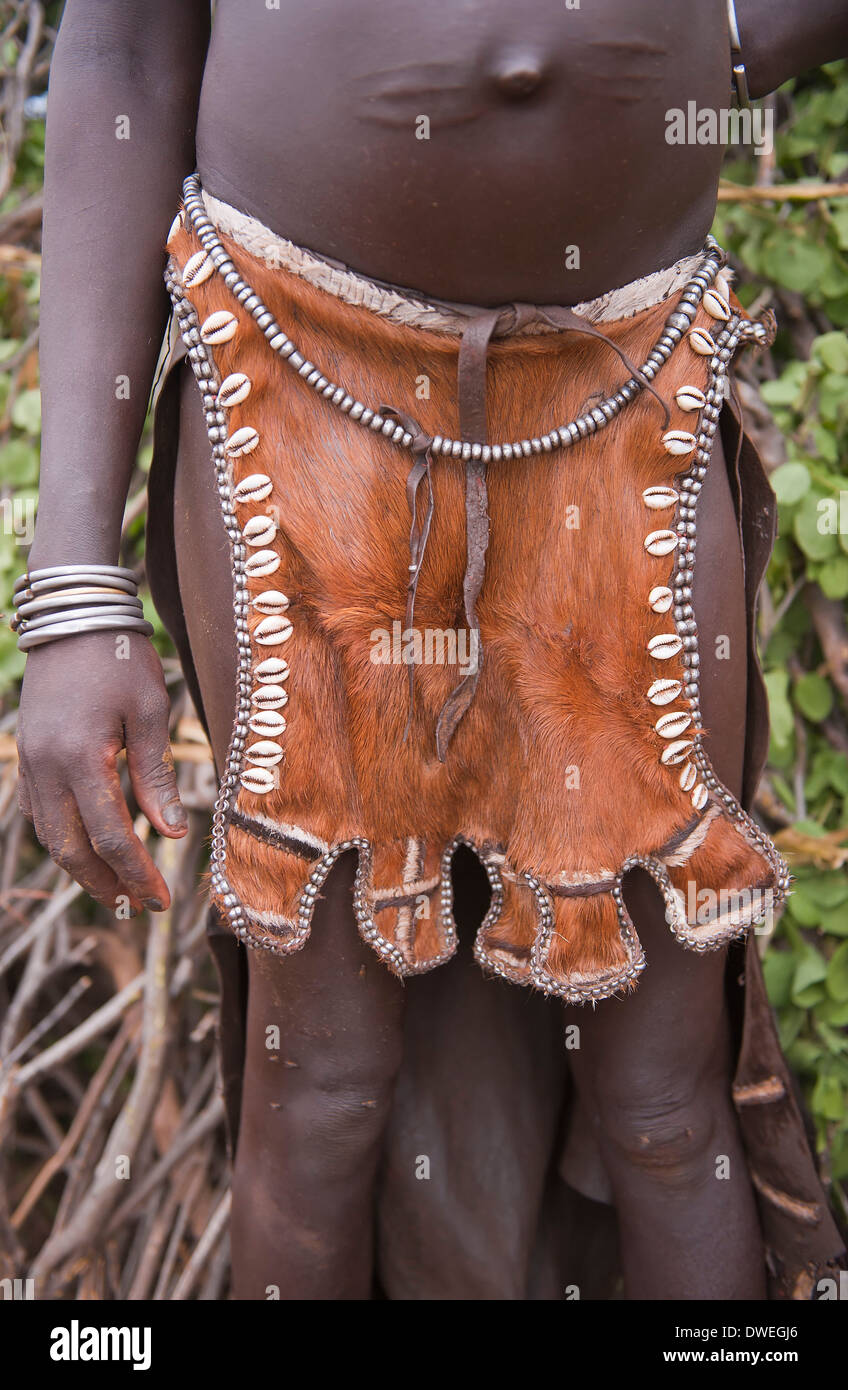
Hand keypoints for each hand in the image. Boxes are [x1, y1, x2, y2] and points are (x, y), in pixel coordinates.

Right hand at [16, 631, 187, 914]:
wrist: (72, 616)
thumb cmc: (120, 658)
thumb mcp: (150, 713)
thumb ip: (157, 775)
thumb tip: (171, 832)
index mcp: (82, 759)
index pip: (112, 836)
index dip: (137, 873)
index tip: (161, 900)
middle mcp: (46, 768)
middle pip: (71, 848)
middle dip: (106, 882)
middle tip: (138, 905)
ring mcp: (30, 762)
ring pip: (49, 835)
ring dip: (81, 867)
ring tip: (115, 888)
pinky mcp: (27, 754)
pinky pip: (39, 811)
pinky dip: (62, 837)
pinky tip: (85, 849)